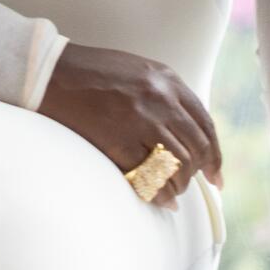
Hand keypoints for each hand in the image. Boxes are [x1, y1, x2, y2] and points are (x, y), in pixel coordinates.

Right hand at [37, 41, 222, 205]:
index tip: (216, 174)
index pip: (205, 123)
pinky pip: (151, 175)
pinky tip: (161, 199)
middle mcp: (160, 99)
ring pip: (179, 164)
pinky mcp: (119, 140)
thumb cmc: (92, 72)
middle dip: (201, 173)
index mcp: (167, 80)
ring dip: (180, 184)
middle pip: (197, 147)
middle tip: (197, 186)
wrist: (52, 73)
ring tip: (173, 191)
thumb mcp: (138, 71)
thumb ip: (164, 94)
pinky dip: (160, 193)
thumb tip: (184, 131)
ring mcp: (141, 120)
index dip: (215, 154)